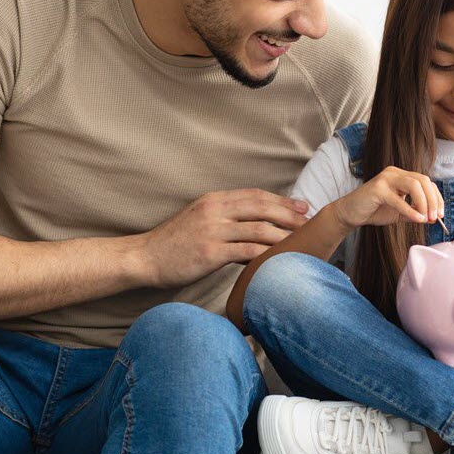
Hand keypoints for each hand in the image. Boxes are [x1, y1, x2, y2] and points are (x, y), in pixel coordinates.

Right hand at [139, 189, 309, 288]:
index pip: (254, 195)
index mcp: (213, 200)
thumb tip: (256, 230)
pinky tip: (280, 258)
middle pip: (261, 207)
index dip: (281, 200)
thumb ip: (225, 220)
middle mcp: (214, 210)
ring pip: (258, 228)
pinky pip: (246, 251)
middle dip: (289, 214)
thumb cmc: (173, 244)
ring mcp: (212, 230)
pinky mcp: (210, 252)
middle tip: (309, 221)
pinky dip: (266, 254)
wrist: (145, 257)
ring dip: (283, 235)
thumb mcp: (199, 221)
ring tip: (301, 242)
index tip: (301, 206)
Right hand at [329, 166, 443, 230]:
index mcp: (401, 176)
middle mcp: (395, 173)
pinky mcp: (377, 188)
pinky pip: (398, 199)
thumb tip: (432, 218)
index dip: (436, 198)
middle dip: (433, 200)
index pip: (426, 182)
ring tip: (426, 218)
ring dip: (424, 203)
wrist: (351, 214)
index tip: (440, 215)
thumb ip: (415, 212)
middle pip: (423, 180)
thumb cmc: (374, 211)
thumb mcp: (400, 213)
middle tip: (435, 217)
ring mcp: (386, 178)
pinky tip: (417, 219)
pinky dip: (410, 210)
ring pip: (414, 185)